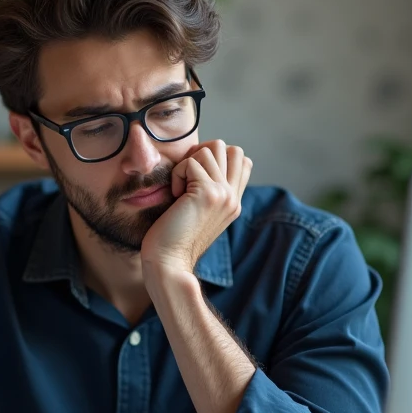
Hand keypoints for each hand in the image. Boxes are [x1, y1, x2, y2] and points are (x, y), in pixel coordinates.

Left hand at [141, 140, 251, 276]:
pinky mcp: (207, 193)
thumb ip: (208, 191)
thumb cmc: (173, 239)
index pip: (241, 160)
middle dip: (204, 153)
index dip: (216, 158)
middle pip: (231, 148)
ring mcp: (224, 194)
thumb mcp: (199, 212)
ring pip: (211, 149)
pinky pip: (190, 162)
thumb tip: (200, 162)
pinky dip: (176, 174)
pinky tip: (174, 196)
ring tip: (180, 188)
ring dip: (189, 163)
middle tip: (187, 176)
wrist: (169, 263)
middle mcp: (233, 197)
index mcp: (234, 202)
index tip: (195, 177)